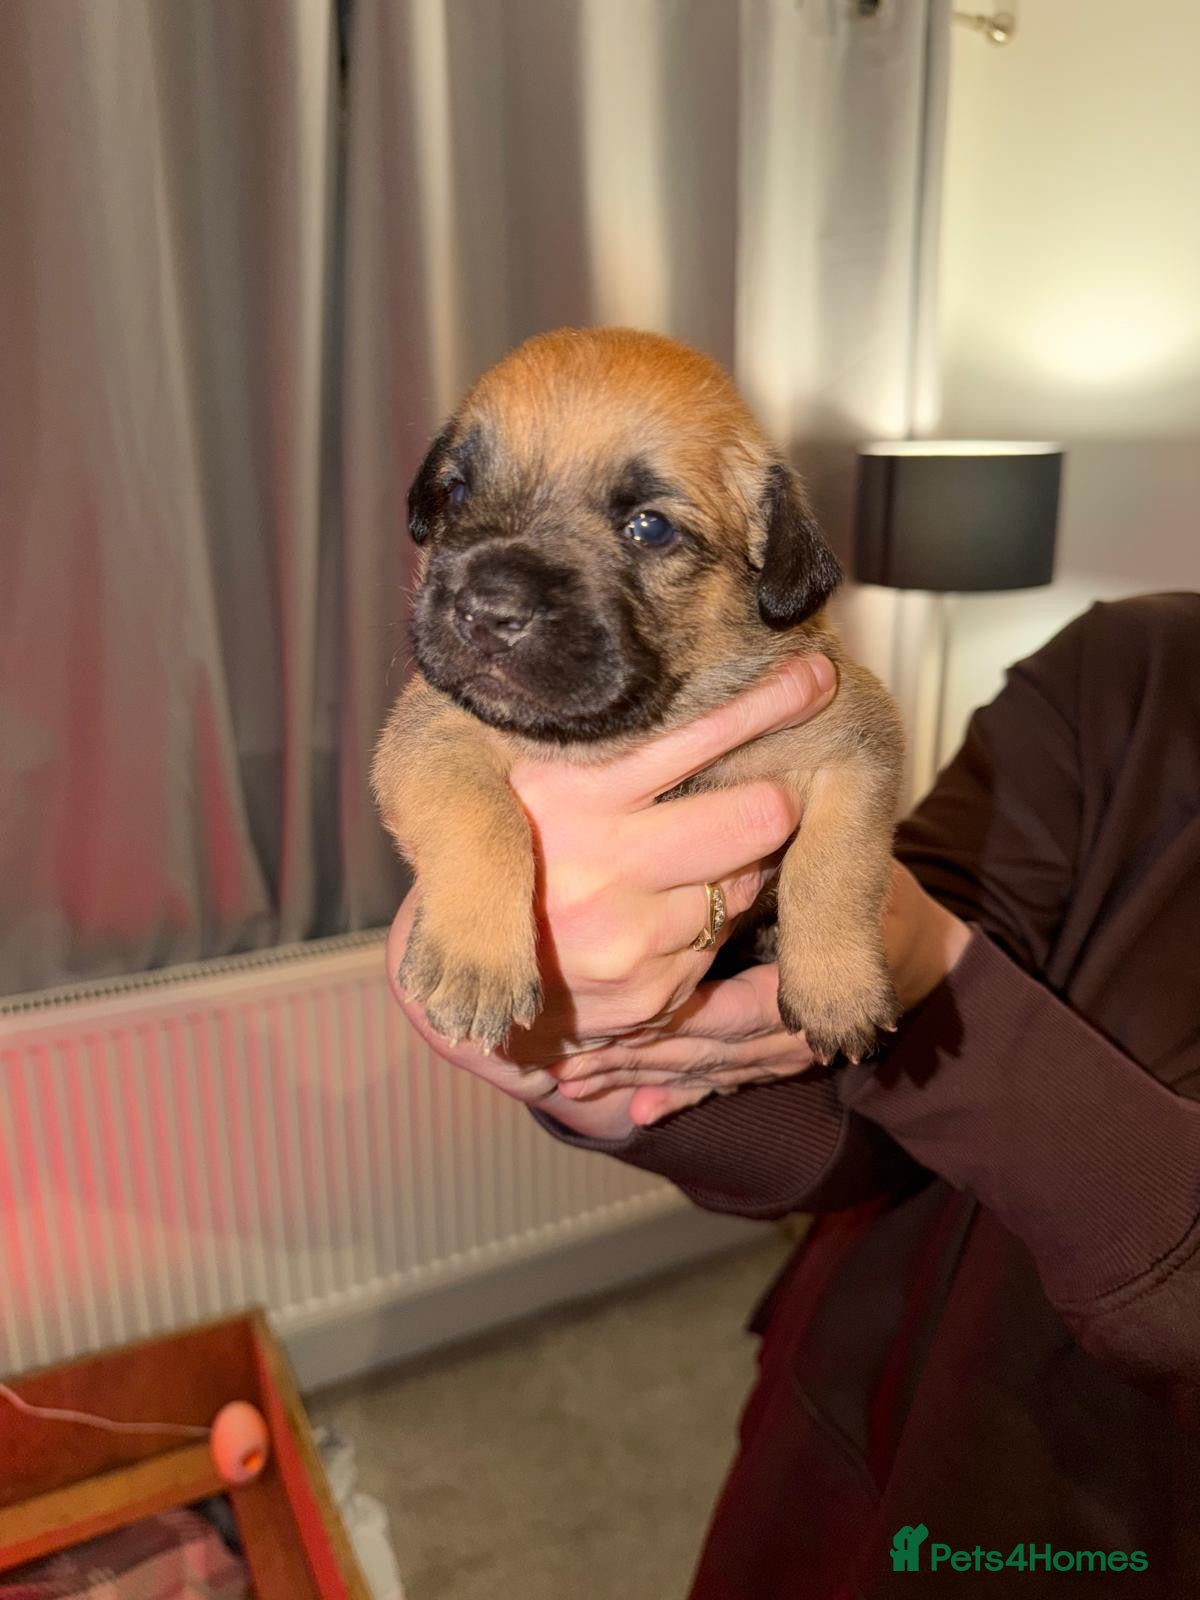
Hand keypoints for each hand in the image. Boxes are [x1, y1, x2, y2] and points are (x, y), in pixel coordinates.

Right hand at [387, 654, 838, 1139]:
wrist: (458, 973)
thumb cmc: (505, 847)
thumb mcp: (526, 779)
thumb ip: (591, 738)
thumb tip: (665, 678)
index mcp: (561, 791)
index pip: (693, 738)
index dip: (765, 704)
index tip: (817, 675)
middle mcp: (596, 862)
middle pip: (755, 816)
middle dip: (774, 799)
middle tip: (776, 787)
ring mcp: (628, 934)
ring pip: (747, 879)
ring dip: (737, 867)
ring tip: (690, 858)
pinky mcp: (651, 989)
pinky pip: (721, 936)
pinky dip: (709, 919)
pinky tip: (666, 909)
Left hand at [552, 860, 971, 1125]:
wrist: (915, 941)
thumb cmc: (865, 881)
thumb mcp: (836, 869)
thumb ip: (782, 882)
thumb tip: (710, 872)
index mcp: (806, 986)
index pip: (730, 1014)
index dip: (662, 1021)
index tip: (594, 1018)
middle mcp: (796, 1031)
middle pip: (706, 1051)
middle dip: (629, 1058)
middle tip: (555, 1059)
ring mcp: (786, 1052)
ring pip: (707, 1070)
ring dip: (638, 1078)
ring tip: (569, 1081)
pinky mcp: (774, 1056)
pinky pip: (726, 1083)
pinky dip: (680, 1098)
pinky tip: (638, 1114)